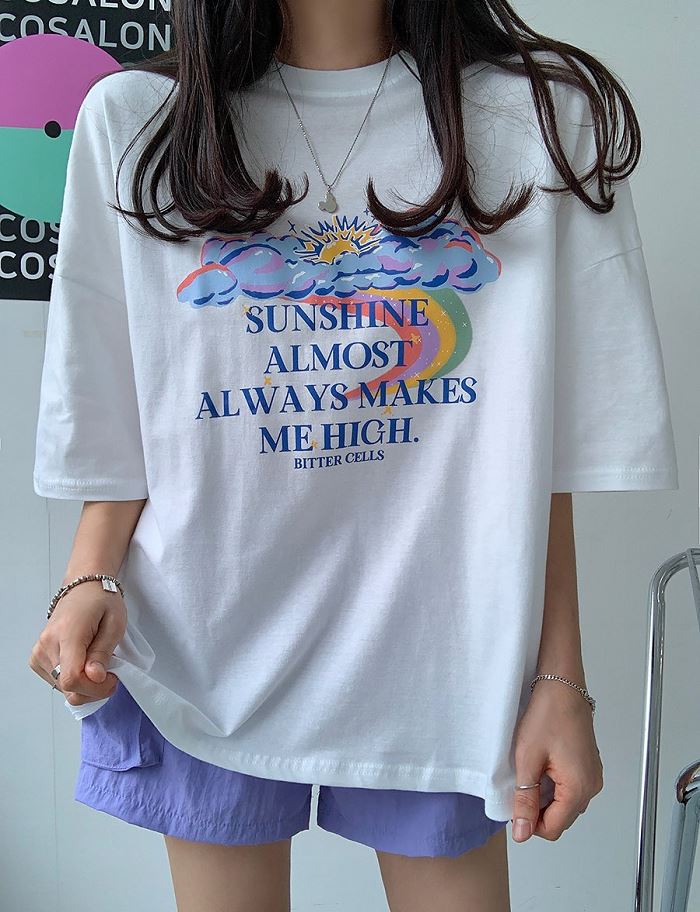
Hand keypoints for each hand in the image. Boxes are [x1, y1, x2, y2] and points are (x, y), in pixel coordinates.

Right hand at [28, 581, 125, 704]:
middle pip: (67, 687)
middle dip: (93, 689)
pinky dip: (74, 680)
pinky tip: (84, 664)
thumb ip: (103, 652)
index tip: (112, 677)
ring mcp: (39, 652)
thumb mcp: (114, 624)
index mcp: (67, 633)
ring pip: (63, 689)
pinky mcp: (37, 658)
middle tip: (110, 673)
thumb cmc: (101, 601)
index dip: (95, 687)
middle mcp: (47, 644)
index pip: (72, 678)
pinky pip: (56, 682)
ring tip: (97, 663)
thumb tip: (95, 677)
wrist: (83, 588)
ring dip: (85, 685)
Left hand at [510, 679, 603, 842]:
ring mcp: (592, 776)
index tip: (514, 803)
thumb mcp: (527, 760)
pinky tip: (542, 765)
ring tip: (531, 770)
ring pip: (565, 804)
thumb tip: (522, 832)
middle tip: (520, 782)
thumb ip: (525, 799)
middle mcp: (592, 786)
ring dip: (545, 796)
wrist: (562, 685)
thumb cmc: (547, 715)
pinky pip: (570, 788)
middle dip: (537, 809)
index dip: (529, 822)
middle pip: (561, 818)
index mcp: (579, 788)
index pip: (553, 828)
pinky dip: (553, 785)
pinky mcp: (588, 766)